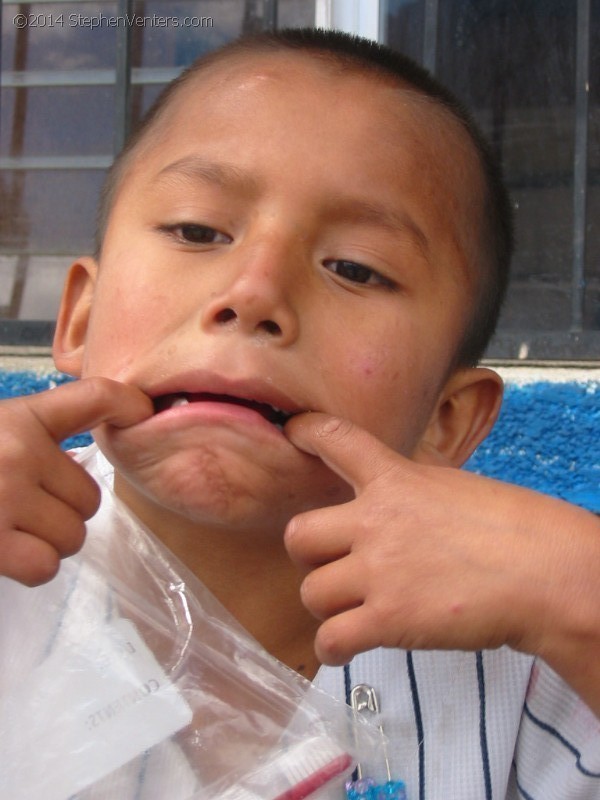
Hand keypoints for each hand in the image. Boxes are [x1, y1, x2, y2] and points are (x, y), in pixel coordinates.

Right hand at [0, 378, 152, 585]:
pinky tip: (6, 551)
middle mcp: (18, 452)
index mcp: (18, 418)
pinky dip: (30, 566)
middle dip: (63, 510)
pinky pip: (44, 565)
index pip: (92, 397)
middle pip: (90, 498)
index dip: (127, 402)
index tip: (143, 410)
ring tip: (10, 529)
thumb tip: (95, 451)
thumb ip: (33, 436)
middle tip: (24, 507)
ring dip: (48, 541)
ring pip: (72, 535)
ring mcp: (3, 497)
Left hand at [284, 413, 599, 714]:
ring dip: (326, 605)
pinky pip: (330, 639)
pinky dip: (334, 647)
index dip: (307, 433)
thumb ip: (411, 494)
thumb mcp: (453, 490)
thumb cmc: (513, 530)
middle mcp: (375, 522)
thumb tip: (392, 508)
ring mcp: (378, 571)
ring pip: (310, 592)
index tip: (294, 431)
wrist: (543, 573)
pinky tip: (349, 645)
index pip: (337, 440)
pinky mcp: (388, 619)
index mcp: (395, 480)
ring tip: (350, 611)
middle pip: (297, 535)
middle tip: (331, 564)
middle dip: (307, 554)